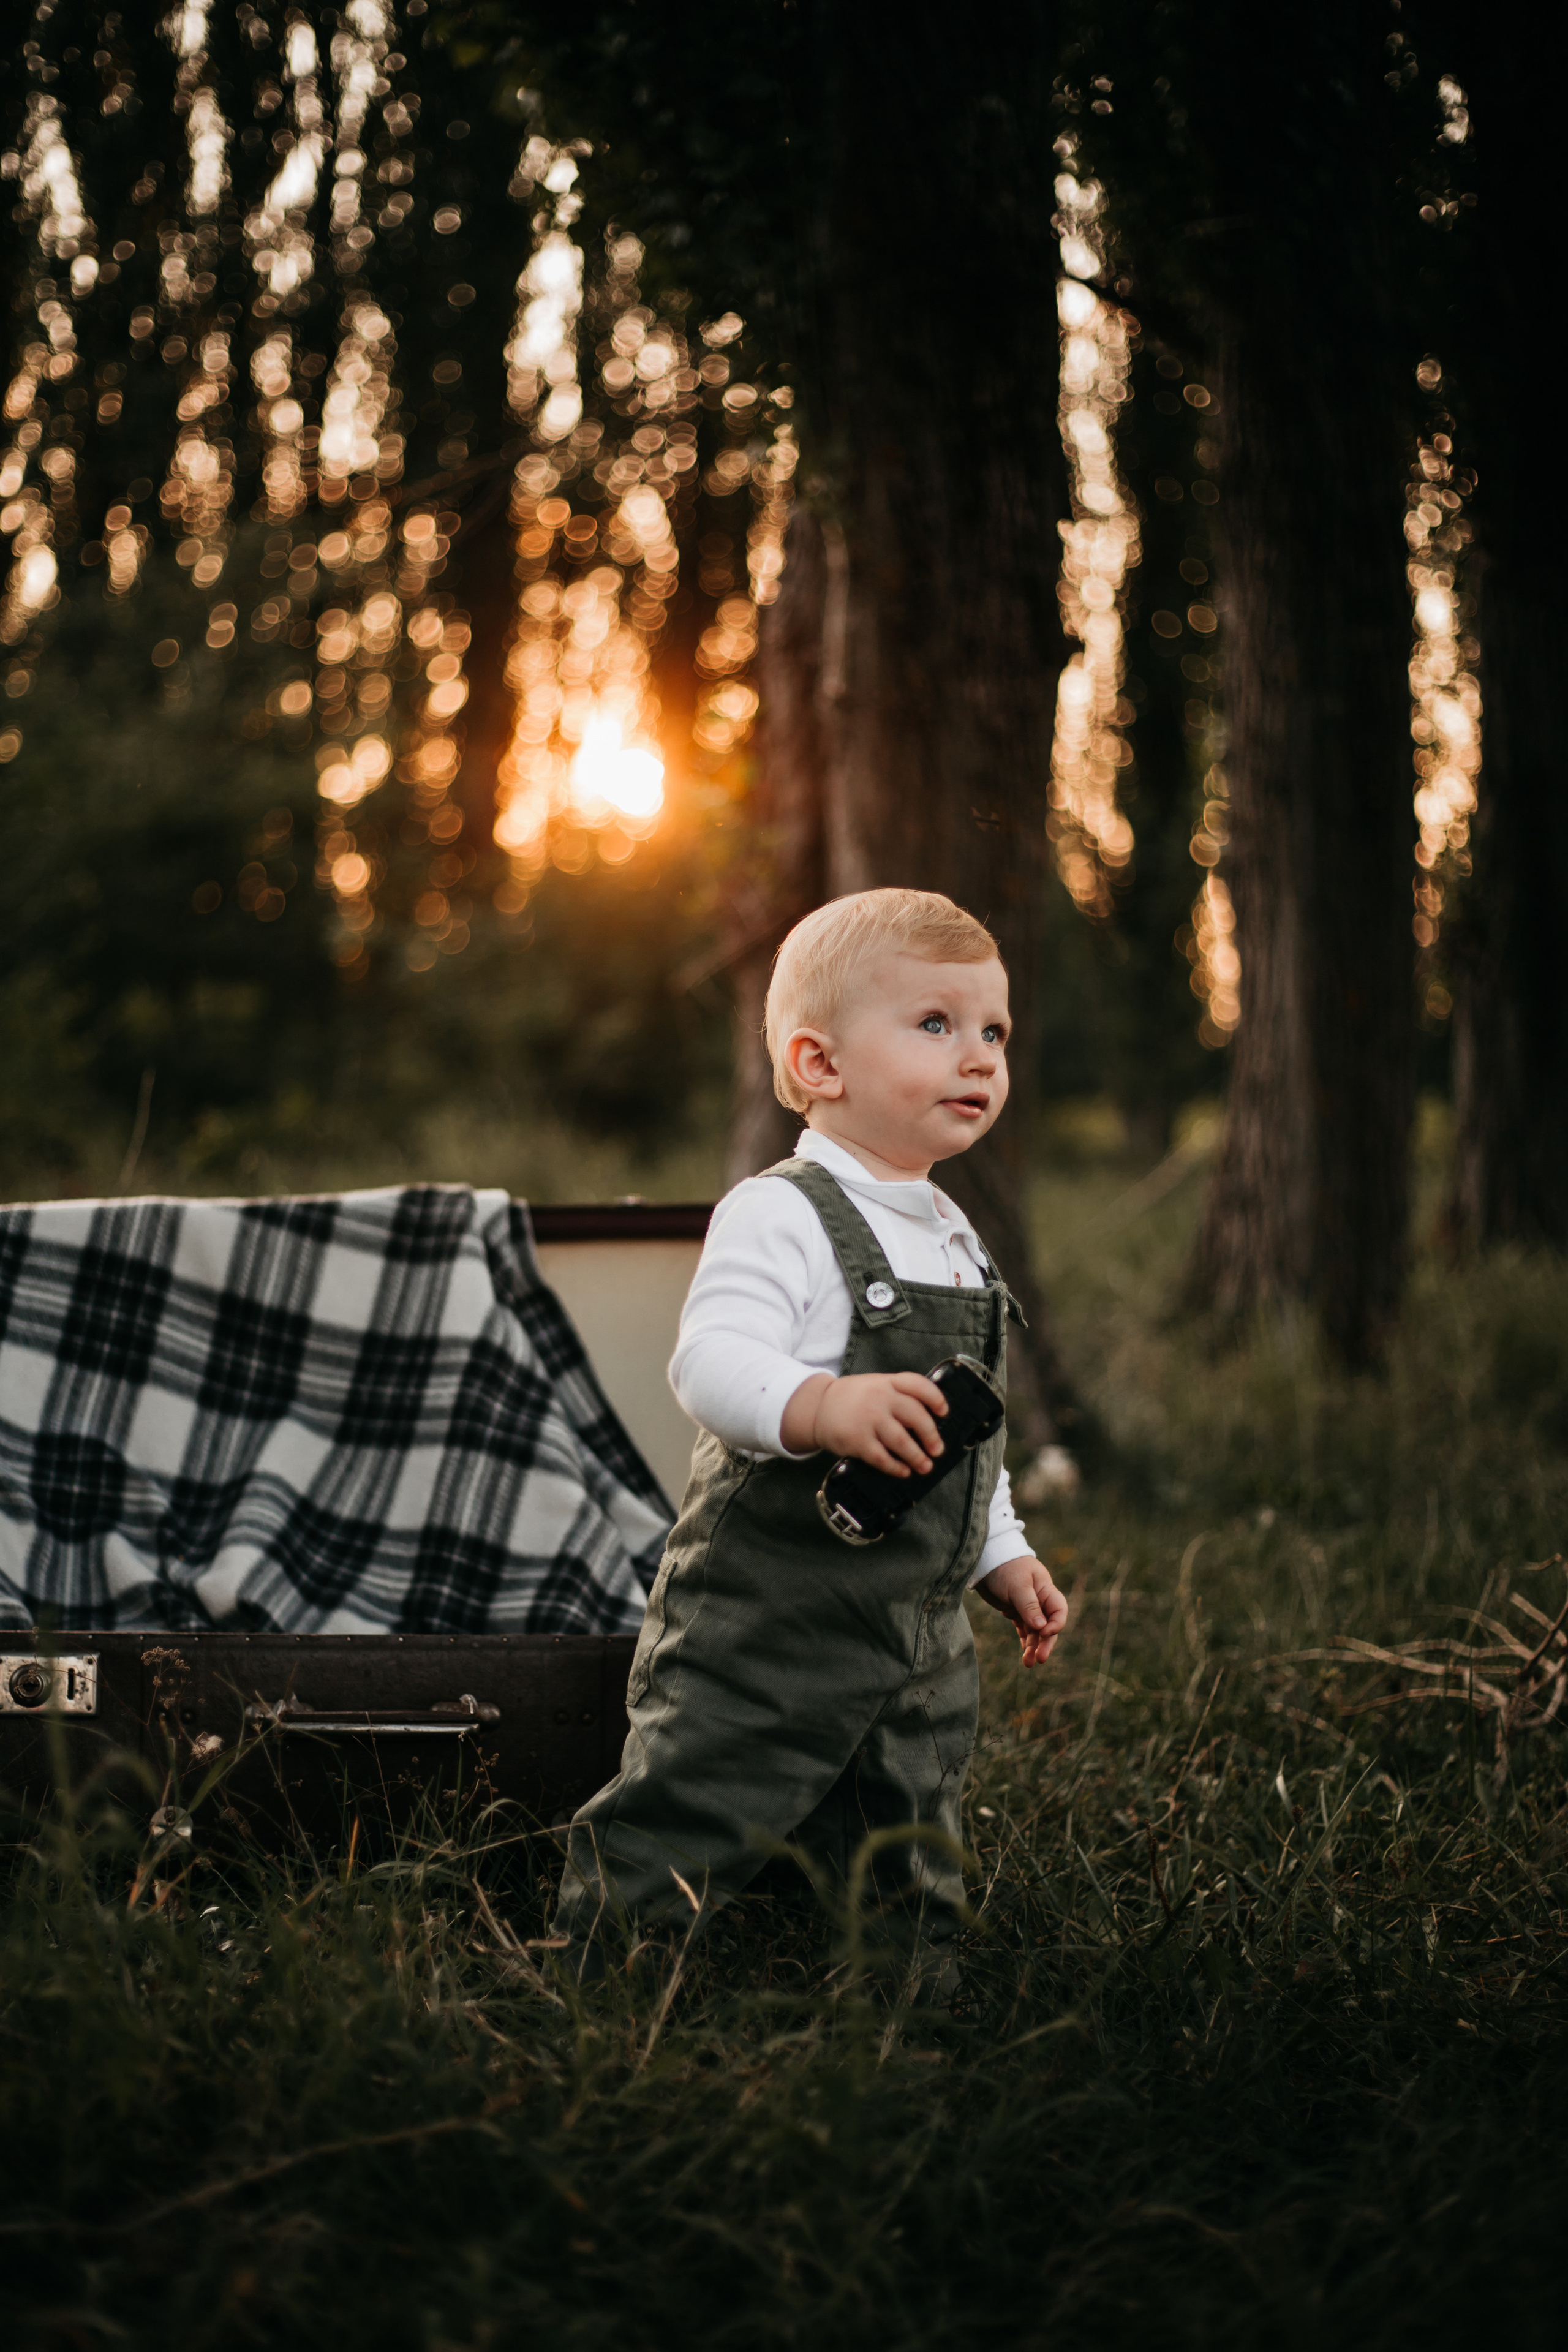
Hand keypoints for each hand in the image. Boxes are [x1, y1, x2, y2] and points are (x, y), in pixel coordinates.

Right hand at [780, 1369, 948, 1475]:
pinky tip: (903, 1471)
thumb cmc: (853, 1399)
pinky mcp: (857, 1440)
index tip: (944, 1412)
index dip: (935, 1398)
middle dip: (931, 1435)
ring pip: (901, 1440)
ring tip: (925, 1466)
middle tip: (938, 1449)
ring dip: (917, 1456)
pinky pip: (882, 1458)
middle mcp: (879, 1398)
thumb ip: (898, 1395)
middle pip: (915, 1415)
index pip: (917, 1385)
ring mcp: (868, 1419)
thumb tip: (929, 1419)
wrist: (818, 1407)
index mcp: (887, 1383)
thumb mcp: (875, 1385)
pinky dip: (896, 1467)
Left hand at [975, 1555, 1067, 1666]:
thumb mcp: (1017, 1585)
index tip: (1044, 1633)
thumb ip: (1029, 1606)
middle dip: (1045, 1643)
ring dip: (1033, 1647)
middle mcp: (1040, 1600)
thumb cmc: (1006, 1567)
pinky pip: (1024, 1630)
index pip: (1059, 1611)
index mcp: (1046, 1590)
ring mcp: (1028, 1607)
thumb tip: (1041, 1628)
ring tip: (1028, 1663)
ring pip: (1035, 1631)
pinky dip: (1025, 1642)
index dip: (1056, 1624)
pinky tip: (1025, 1655)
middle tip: (1040, 1659)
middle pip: (1048, 1626)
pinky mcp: (1015, 1611)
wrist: (986, 1560)